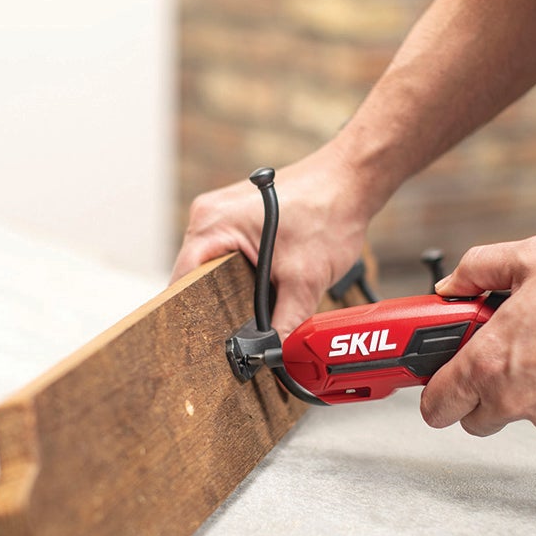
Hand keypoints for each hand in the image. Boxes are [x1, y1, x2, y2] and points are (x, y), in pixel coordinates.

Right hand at [171, 145, 371, 337]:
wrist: (351, 181)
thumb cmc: (328, 211)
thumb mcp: (304, 279)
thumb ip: (286, 322)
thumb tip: (273, 353)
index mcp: (212, 224)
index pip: (183, 282)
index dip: (193, 316)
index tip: (203, 343)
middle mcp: (209, 215)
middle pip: (195, 276)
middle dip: (213, 306)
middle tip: (228, 338)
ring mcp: (223, 214)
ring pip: (213, 267)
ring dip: (228, 291)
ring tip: (242, 317)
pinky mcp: (239, 217)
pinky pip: (228, 255)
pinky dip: (240, 275)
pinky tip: (254, 292)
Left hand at [419, 236, 535, 437]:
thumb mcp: (531, 257)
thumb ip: (479, 268)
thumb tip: (452, 285)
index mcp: (491, 363)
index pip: (438, 405)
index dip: (432, 395)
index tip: (436, 384)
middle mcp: (517, 400)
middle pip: (475, 421)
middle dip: (476, 396)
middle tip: (494, 360)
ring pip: (522, 416)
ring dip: (525, 392)